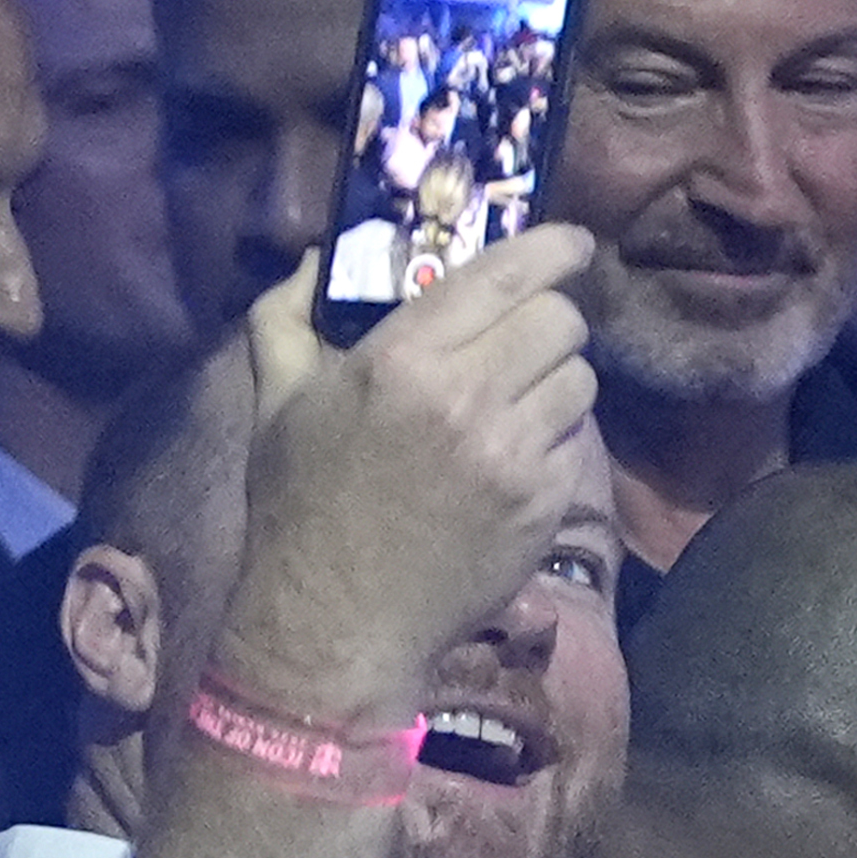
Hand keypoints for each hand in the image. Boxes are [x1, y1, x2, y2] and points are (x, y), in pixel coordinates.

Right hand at [217, 227, 602, 720]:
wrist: (339, 616)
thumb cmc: (300, 502)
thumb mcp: (274, 397)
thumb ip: (286, 313)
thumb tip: (314, 257)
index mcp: (402, 359)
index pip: (506, 278)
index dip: (553, 249)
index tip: (574, 241)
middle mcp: (469, 399)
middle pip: (562, 323)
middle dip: (551, 319)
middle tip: (528, 333)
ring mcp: (517, 456)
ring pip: (582, 382)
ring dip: (558, 380)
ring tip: (518, 397)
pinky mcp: (546, 506)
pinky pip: (579, 445)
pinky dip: (558, 439)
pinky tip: (517, 454)